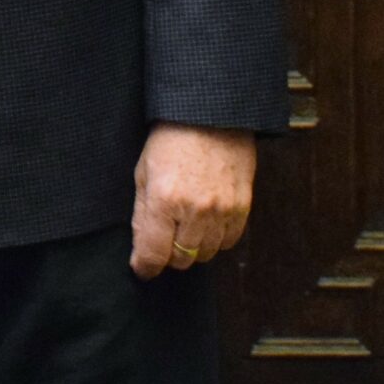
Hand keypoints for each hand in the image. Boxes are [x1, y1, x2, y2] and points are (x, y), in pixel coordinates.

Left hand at [128, 123, 255, 279]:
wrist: (210, 115)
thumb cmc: (171, 140)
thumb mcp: (143, 172)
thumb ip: (141, 215)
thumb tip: (141, 251)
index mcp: (164, 200)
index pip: (154, 254)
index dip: (145, 267)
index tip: (142, 268)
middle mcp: (194, 210)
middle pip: (181, 259)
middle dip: (169, 254)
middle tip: (165, 238)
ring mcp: (221, 210)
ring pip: (206, 254)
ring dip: (194, 247)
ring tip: (187, 224)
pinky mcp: (242, 207)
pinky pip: (229, 242)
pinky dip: (217, 238)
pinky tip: (207, 221)